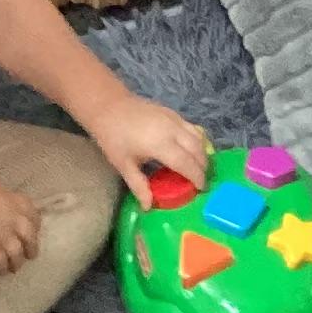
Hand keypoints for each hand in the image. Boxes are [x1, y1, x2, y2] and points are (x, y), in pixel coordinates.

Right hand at [0, 170, 42, 273]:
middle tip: (30, 254)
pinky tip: (0, 272)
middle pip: (30, 238)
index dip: (34, 224)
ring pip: (18, 254)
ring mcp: (6, 237)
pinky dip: (2, 268)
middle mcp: (15, 221)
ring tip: (15, 268)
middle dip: (31, 247)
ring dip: (17, 262)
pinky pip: (1, 263)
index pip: (33, 214)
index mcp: (15, 201)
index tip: (33, 230)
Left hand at [86, 93, 209, 207]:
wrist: (108, 106)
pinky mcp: (173, 113)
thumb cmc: (113, 137)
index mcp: (161, 145)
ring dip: (203, 153)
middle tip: (201, 180)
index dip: (197, 177)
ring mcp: (175, 119)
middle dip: (203, 167)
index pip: (187, 164)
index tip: (202, 189)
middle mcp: (173, 131)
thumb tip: (148, 206)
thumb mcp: (123, 164)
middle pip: (197, 150)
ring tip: (200, 166)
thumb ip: (139, 185)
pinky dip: (197, 140)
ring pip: (198, 137)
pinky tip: (192, 149)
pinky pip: (192, 128)